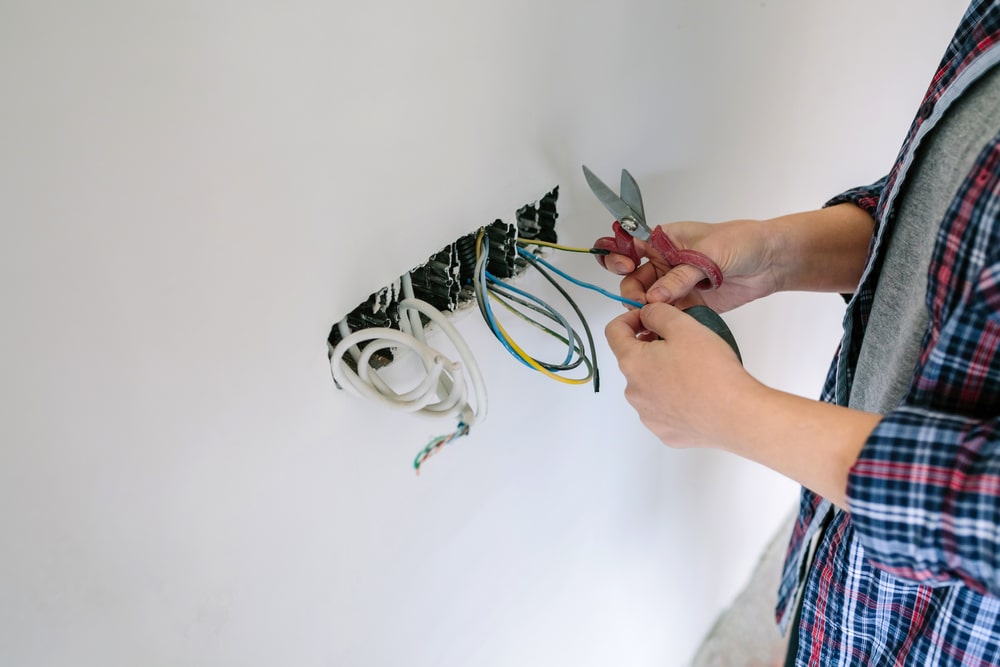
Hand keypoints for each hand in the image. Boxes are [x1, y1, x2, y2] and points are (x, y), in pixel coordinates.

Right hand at [598, 219, 778, 311]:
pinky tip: (663, 328)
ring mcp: (675, 285)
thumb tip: (654, 297)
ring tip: (654, 317)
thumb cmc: (741, 242)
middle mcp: (664, 263)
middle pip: (633, 279)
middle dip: (632, 291)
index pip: (629, 245)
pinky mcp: (688, 304)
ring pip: (647, 300)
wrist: (770, 261)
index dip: (619, 256)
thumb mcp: (708, 253)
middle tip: (643, 303)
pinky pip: (666, 314)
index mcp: (664, 240)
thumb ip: (680, 276)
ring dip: (646, 309)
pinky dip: (661, 322)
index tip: (626, 266)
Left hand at [605, 302, 754, 448]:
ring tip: (693, 371)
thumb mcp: (684, 326)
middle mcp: (634, 392)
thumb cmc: (713, 373)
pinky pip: (664, 409)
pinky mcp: (665, 432)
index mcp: (633, 363)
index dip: (630, 318)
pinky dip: (675, 399)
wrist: (737, 416)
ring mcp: (648, 415)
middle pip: (634, 360)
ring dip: (664, 374)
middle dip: (652, 348)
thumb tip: (646, 314)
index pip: (614, 332)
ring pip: (649, 386)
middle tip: (681, 344)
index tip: (648, 317)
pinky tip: (696, 394)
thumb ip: (657, 313)